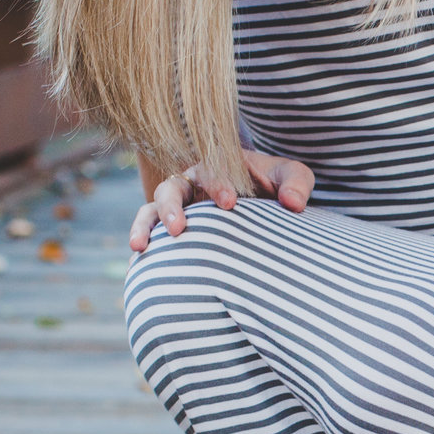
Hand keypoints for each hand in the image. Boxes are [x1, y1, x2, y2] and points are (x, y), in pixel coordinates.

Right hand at [129, 149, 314, 251]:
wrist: (266, 206)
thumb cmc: (278, 186)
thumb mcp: (293, 177)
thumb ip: (296, 184)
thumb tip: (293, 204)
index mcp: (217, 167)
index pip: (210, 171)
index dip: (217, 184)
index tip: (230, 203)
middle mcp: (191, 185)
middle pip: (170, 189)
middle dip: (171, 207)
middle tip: (178, 229)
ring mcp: (180, 208)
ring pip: (151, 210)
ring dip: (144, 227)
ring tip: (140, 248)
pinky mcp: (175, 230)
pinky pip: (152, 236)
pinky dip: (144, 249)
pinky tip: (137, 266)